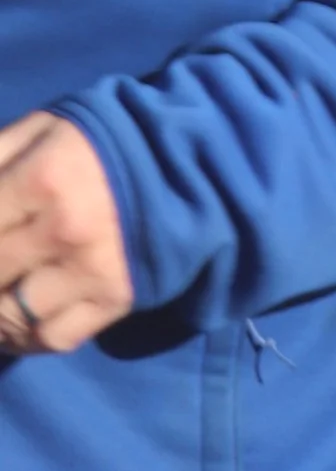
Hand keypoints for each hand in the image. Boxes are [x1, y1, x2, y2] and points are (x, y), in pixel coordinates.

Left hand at [0, 114, 133, 357]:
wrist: (183, 167)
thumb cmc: (97, 144)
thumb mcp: (37, 130)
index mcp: (40, 180)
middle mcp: (64, 231)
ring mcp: (92, 271)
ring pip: (14, 317)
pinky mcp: (115, 300)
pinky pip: (57, 338)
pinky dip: (26, 339)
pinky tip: (13, 328)